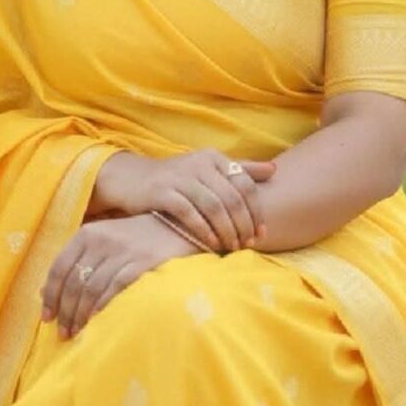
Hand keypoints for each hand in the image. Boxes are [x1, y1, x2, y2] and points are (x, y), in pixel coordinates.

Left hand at [39, 213, 199, 339]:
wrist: (177, 224)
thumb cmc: (136, 237)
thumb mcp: (104, 240)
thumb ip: (78, 261)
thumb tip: (45, 292)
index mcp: (87, 234)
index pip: (59, 268)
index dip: (50, 296)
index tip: (47, 318)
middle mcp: (101, 240)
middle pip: (74, 283)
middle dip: (66, 312)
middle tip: (63, 333)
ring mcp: (122, 251)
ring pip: (92, 289)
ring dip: (82, 315)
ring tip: (79, 333)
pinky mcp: (141, 261)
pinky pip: (115, 288)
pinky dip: (104, 307)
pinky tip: (99, 321)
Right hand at [101, 148, 275, 252]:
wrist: (132, 179)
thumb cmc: (177, 179)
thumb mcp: (208, 170)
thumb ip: (240, 169)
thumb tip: (274, 170)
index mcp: (213, 157)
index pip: (245, 184)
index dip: (257, 211)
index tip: (262, 233)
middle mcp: (198, 163)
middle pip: (232, 197)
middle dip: (244, 225)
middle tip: (249, 245)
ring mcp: (179, 176)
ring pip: (214, 206)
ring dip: (227, 230)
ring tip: (233, 247)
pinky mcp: (162, 191)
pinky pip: (189, 213)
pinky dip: (204, 231)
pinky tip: (212, 244)